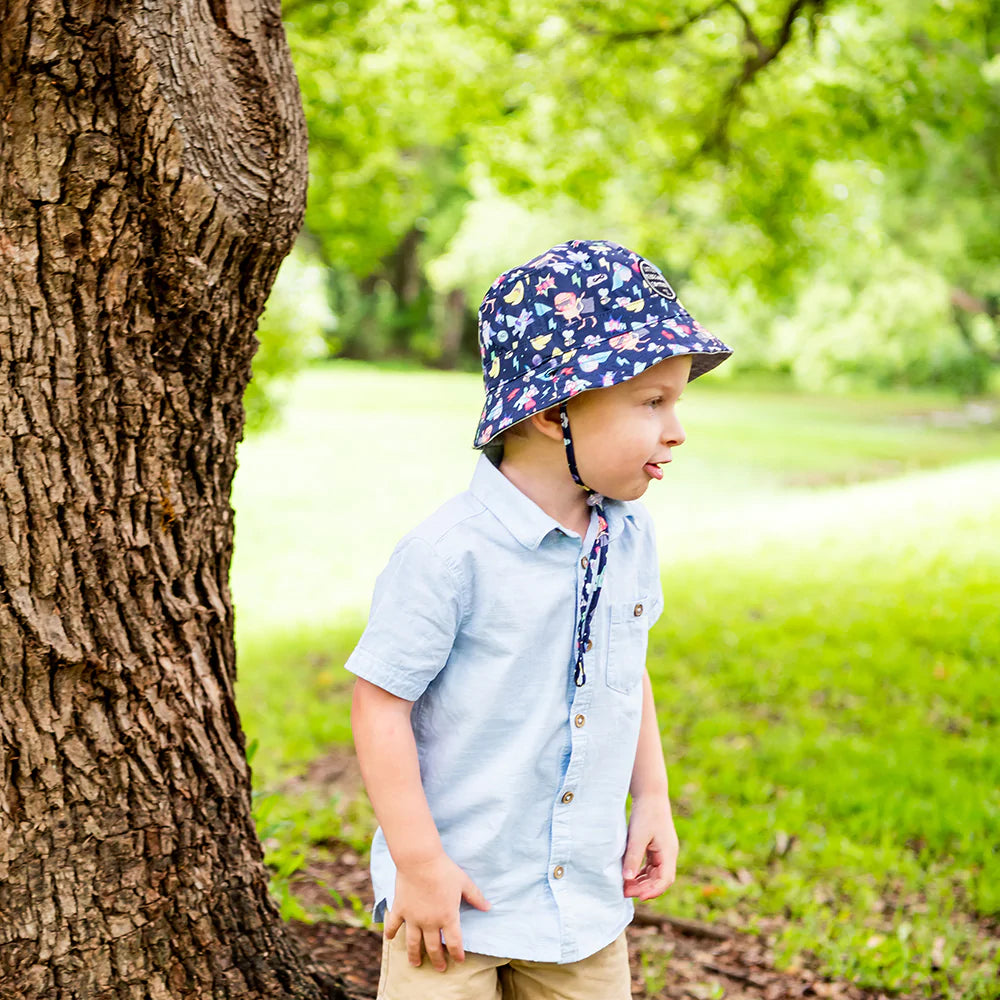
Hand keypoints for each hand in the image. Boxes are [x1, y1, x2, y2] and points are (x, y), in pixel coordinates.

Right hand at [384, 853, 489, 971]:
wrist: (420, 860)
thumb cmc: (444, 870)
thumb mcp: (464, 882)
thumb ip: (476, 897)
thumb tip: (488, 907)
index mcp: (448, 917)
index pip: (455, 943)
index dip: (458, 954)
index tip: (459, 960)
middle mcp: (430, 922)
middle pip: (434, 947)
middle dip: (438, 960)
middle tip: (440, 968)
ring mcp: (413, 918)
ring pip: (413, 943)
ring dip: (415, 955)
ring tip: (416, 964)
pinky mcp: (400, 909)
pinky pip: (394, 925)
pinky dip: (391, 933)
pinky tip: (390, 939)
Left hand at [622, 794, 678, 900]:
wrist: (650, 794)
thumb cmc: (646, 813)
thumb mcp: (637, 836)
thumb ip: (633, 858)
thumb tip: (627, 879)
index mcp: (668, 852)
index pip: (665, 880)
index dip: (652, 891)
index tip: (638, 897)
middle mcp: (668, 854)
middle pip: (660, 880)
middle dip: (644, 888)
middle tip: (625, 891)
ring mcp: (663, 851)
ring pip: (655, 874)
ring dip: (642, 882)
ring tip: (625, 886)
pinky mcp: (656, 847)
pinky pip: (651, 866)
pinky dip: (641, 873)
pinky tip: (629, 875)